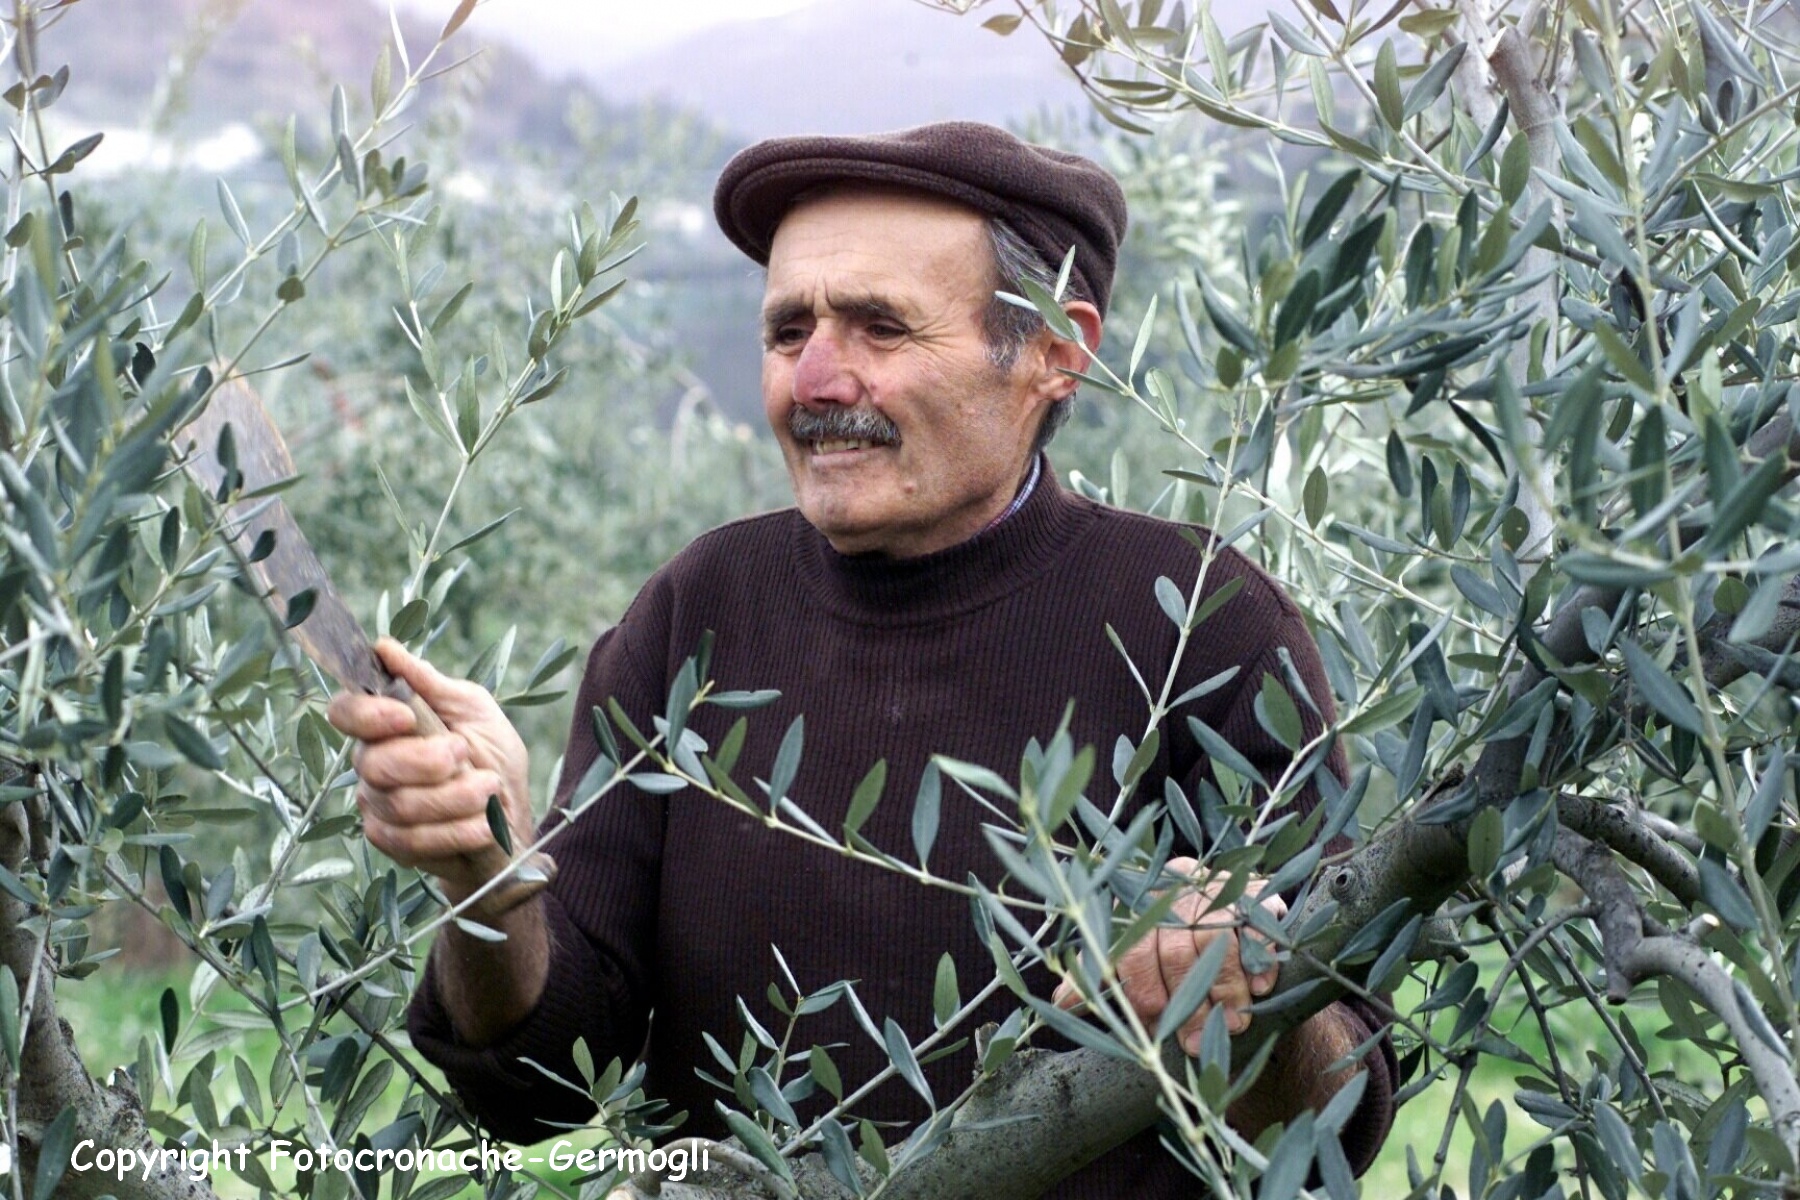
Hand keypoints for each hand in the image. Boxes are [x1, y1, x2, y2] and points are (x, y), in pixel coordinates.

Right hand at [326, 638, 533, 902]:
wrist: (512, 817)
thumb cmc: (492, 757)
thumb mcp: (473, 710)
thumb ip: (429, 682)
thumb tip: (384, 647)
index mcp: (386, 726)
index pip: (345, 713)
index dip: (367, 715)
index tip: (407, 717)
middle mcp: (372, 766)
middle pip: (373, 764)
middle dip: (428, 761)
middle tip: (466, 754)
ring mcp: (379, 808)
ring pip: (400, 804)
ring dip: (455, 797)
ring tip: (489, 788)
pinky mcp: (394, 845)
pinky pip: (413, 840)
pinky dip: (456, 831)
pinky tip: (482, 825)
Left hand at [1053, 857, 1283, 1054]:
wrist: (1224, 905)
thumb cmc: (1166, 940)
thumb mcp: (1131, 955)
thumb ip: (1099, 976)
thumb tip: (1060, 1004)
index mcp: (1134, 901)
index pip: (1132, 951)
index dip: (1142, 996)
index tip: (1154, 1031)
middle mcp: (1172, 888)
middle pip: (1173, 950)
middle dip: (1185, 1004)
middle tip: (1193, 1044)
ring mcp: (1214, 886)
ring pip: (1215, 941)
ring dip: (1224, 991)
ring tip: (1232, 1026)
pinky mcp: (1255, 891)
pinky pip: (1256, 925)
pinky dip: (1258, 959)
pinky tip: (1260, 988)